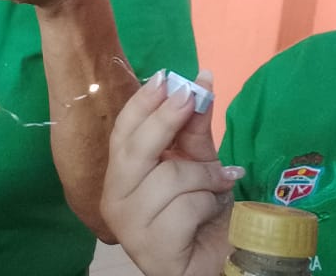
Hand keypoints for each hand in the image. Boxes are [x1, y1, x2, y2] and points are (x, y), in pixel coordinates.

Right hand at [102, 70, 237, 275]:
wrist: (220, 259)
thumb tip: (201, 79)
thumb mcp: (198, 161)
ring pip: (168, 177)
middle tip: (191, 96)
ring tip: (219, 185)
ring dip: (204, 177)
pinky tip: (210, 214)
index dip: (142, 103)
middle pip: (136, 150)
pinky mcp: (152, 247)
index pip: (123, 132)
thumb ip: (194, 127)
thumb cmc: (202, 211)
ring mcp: (130, 226)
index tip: (166, 77)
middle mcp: (115, 199)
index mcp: (121, 175)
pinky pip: (185, 206)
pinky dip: (207, 204)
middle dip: (165, 119)